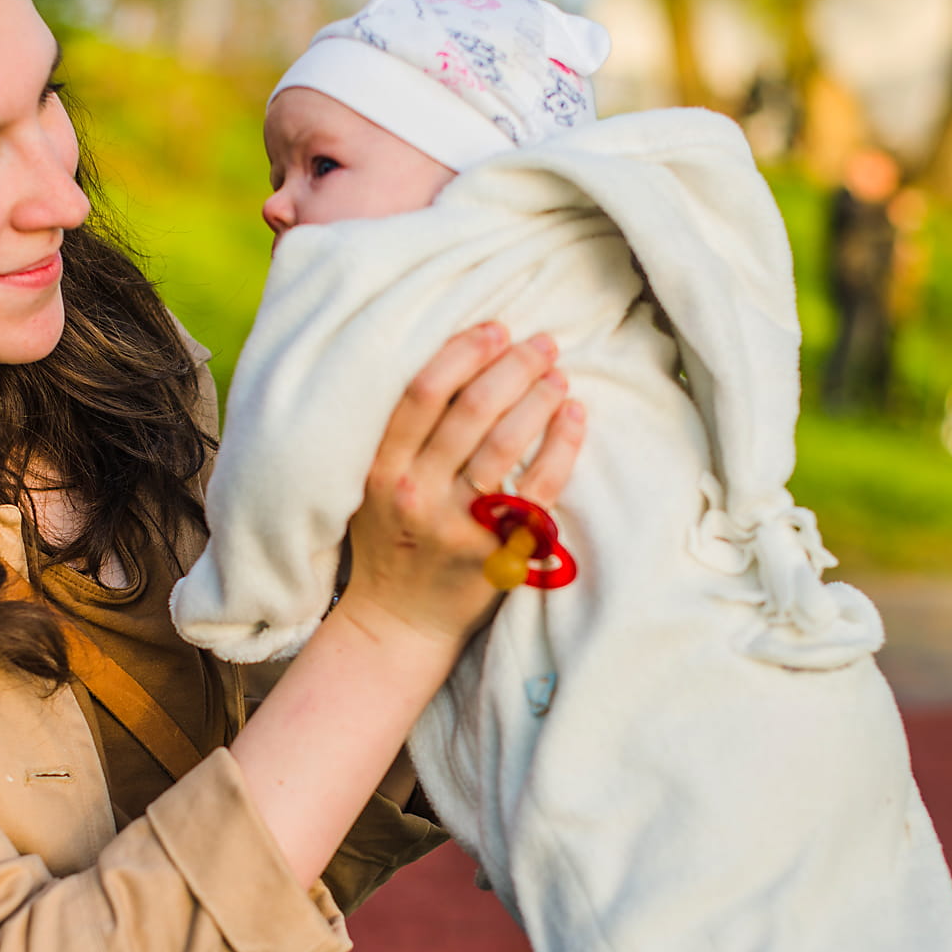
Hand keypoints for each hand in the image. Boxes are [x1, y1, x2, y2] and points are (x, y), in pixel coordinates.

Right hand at [334, 323, 586, 649]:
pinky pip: (539, 490)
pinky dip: (561, 446)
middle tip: (541, 342)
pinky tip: (574, 416)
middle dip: (512, 366)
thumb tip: (460, 364)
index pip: (422, 395)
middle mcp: (417, 494)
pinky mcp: (497, 552)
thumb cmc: (391, 543)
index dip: (462, 353)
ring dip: (538, 398)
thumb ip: (404, 438)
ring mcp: (458, 526)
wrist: (399, 622)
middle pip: (470, 412)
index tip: (494, 329)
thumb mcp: (376, 487)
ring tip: (558, 373)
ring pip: (504, 445)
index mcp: (383, 471)